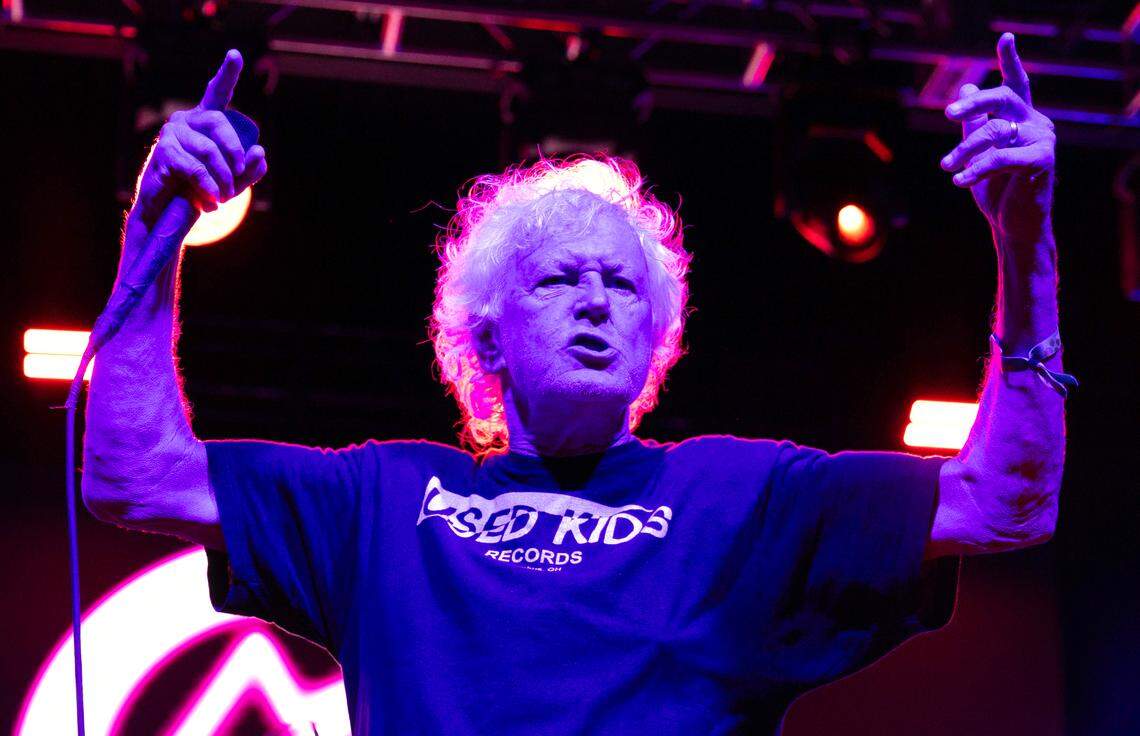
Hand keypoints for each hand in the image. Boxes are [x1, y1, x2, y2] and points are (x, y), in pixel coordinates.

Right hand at [133, 49, 267, 226]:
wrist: (170, 213)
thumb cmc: (203, 192)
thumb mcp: (235, 182)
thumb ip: (252, 169)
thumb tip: (259, 151)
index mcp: (205, 122)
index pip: (217, 93)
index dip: (227, 74)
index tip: (235, 55)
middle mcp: (186, 121)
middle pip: (220, 123)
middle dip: (235, 154)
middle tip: (236, 181)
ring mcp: (172, 135)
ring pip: (209, 151)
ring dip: (223, 179)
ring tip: (223, 197)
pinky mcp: (164, 154)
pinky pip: (196, 169)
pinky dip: (209, 188)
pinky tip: (211, 203)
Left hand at [940, 33, 1054, 243]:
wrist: (1013, 225)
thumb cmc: (996, 189)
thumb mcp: (979, 152)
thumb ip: (974, 123)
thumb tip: (964, 89)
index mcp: (1021, 117)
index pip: (1016, 84)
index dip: (1010, 60)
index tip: (1005, 37)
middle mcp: (1035, 122)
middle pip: (1002, 99)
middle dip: (974, 104)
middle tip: (948, 113)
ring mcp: (1042, 140)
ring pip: (995, 132)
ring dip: (965, 149)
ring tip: (947, 166)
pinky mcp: (1042, 161)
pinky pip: (1002, 158)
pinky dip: (976, 168)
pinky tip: (959, 181)